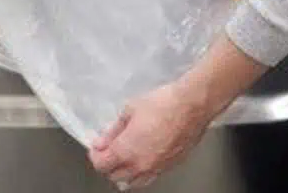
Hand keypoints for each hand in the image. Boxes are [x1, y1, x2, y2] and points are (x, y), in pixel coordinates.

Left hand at [88, 80, 214, 189]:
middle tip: (107, 149)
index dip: (95, 155)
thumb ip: (113, 131)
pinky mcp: (170, 166)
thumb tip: (101, 141)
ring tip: (123, 155)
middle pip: (115, 176)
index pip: (102, 165)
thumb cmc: (161, 104)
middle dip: (107, 164)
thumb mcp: (129, 111)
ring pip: (134, 181)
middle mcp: (141, 165)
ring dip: (124, 171)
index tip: (96, 146)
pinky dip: (140, 172)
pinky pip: (150, 177)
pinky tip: (140, 158)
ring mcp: (157, 168)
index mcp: (127, 151)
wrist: (192, 106)